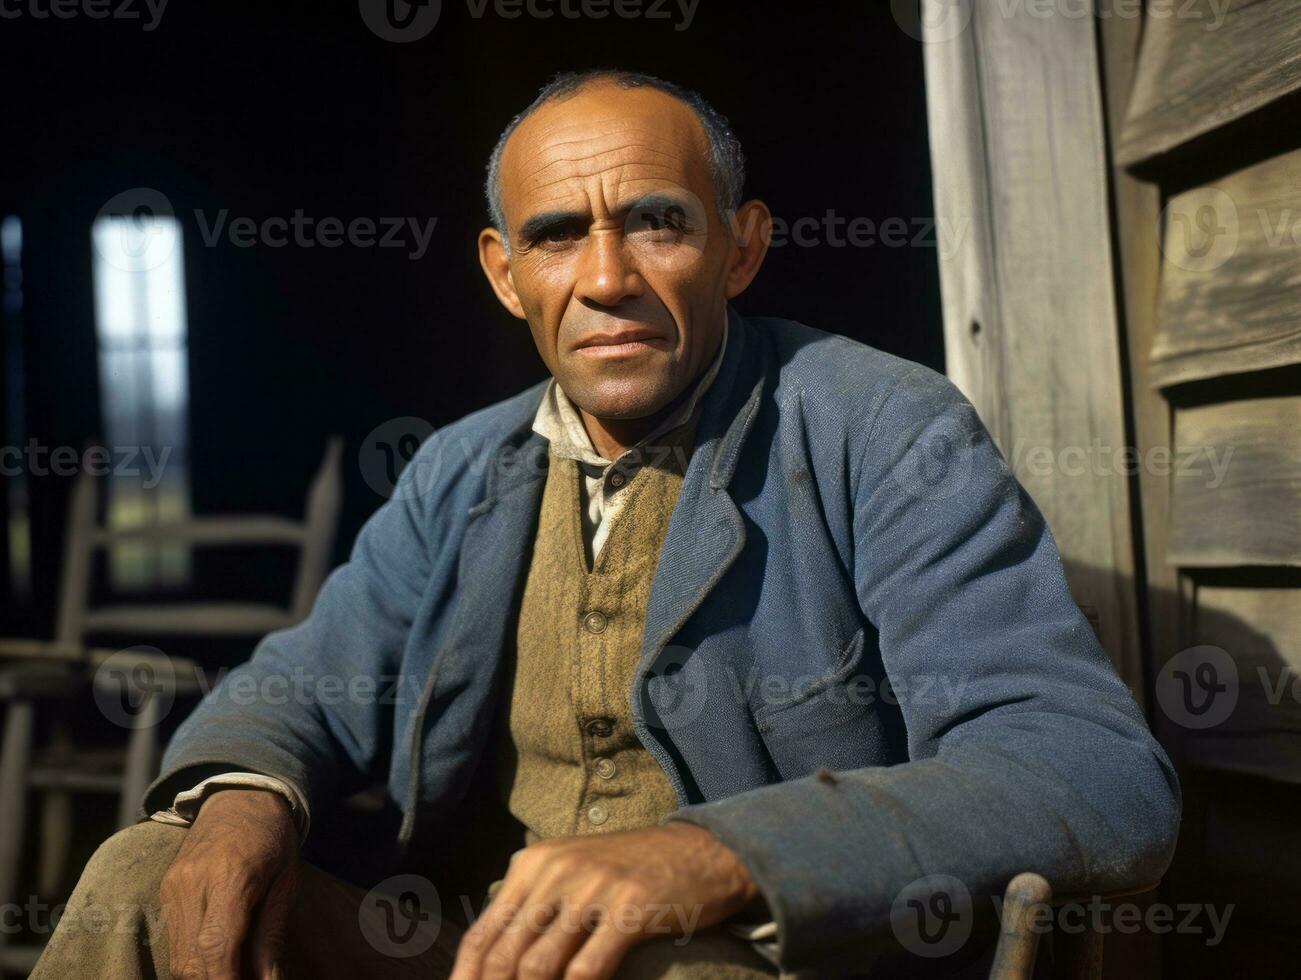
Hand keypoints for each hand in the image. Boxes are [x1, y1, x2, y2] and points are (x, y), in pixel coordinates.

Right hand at [159, 789, 299, 978]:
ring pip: (177, 957)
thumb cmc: (274, 838)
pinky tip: (218, 960)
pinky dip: (193, 959)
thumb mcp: (286, 882)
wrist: (240, 796)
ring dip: (203, 975)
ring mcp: (173, 886)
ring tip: (235, 972)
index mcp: (231, 876)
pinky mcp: (165, 890)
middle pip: (191, 961)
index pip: (216, 947)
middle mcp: (193, 882)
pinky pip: (174, 940)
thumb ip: (271, 936)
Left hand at [449, 821, 764, 979]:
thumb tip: (491, 960)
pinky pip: (586, 969)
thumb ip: (532, 905)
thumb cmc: (630, 871)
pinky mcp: (630, 909)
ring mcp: (593, 888)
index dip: (466, 979)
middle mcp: (556, 870)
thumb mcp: (572, 872)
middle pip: (505, 954)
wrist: (699, 850)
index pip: (484, 933)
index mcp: (534, 864)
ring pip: (538, 965)